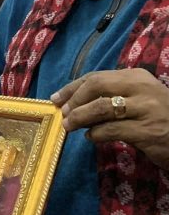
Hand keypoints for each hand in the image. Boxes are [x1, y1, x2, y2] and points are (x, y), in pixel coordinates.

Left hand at [53, 68, 168, 168]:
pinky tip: (92, 138)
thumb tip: (74, 103)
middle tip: (63, 114)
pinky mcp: (147, 131)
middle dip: (74, 100)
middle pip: (96, 86)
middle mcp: (142, 88)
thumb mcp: (140, 100)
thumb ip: (113, 97)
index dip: (72, 88)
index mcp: (138, 77)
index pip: (96, 77)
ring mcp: (146, 109)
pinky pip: (110, 130)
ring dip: (79, 118)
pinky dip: (95, 134)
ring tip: (70, 126)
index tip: (56, 98)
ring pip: (99, 108)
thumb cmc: (163, 119)